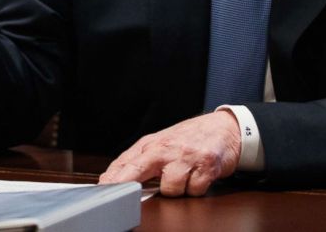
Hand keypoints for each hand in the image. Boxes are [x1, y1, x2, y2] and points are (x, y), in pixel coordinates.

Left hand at [98, 111, 241, 196]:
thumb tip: (113, 179)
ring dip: (177, 190)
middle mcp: (165, 149)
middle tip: (121, 196)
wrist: (223, 128)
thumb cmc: (189, 138)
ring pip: (170, 189)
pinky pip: (194, 191)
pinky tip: (197, 176)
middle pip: (138, 170)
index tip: (102, 189)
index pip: (125, 163)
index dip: (111, 179)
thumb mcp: (161, 144)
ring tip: (183, 177)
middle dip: (126, 184)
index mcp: (151, 144)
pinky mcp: (206, 165)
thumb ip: (140, 161)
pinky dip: (196, 189)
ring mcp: (185, 156)